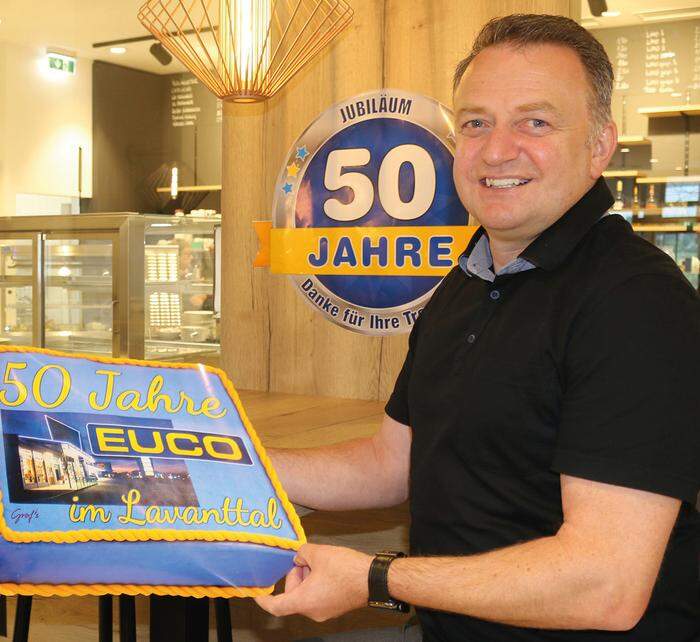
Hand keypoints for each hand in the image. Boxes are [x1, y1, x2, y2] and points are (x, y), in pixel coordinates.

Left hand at [255, 543, 372, 621]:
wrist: (373, 579)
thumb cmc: (347, 570)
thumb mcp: (319, 553)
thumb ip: (302, 553)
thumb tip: (299, 556)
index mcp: (304, 601)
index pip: (276, 606)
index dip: (264, 600)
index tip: (258, 594)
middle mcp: (313, 611)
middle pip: (293, 595)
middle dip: (295, 575)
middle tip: (304, 559)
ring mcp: (325, 611)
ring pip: (306, 594)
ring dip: (307, 577)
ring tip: (320, 561)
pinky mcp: (335, 607)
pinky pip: (318, 596)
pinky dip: (316, 583)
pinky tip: (328, 568)